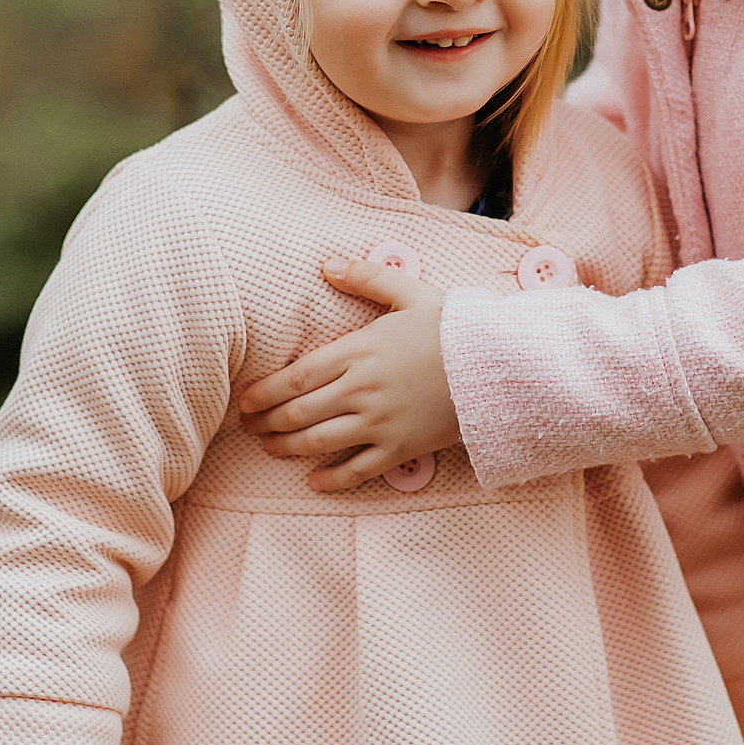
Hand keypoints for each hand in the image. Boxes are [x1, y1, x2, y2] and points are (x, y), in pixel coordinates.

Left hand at [235, 259, 457, 491]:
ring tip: (269, 448)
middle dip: (266, 422)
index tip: (244, 401)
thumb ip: (366, 277)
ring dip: (286, 448)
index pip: (295, 378)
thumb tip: (327, 263)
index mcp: (359, 352)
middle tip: (248, 427)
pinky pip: (357, 471)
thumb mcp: (410, 292)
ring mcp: (379, 423)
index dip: (263, 393)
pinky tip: (313, 480)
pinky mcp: (400, 449)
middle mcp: (362, 390)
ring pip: (318, 442)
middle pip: (298, 413)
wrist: (499, 366)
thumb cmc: (453, 327)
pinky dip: (331, 479)